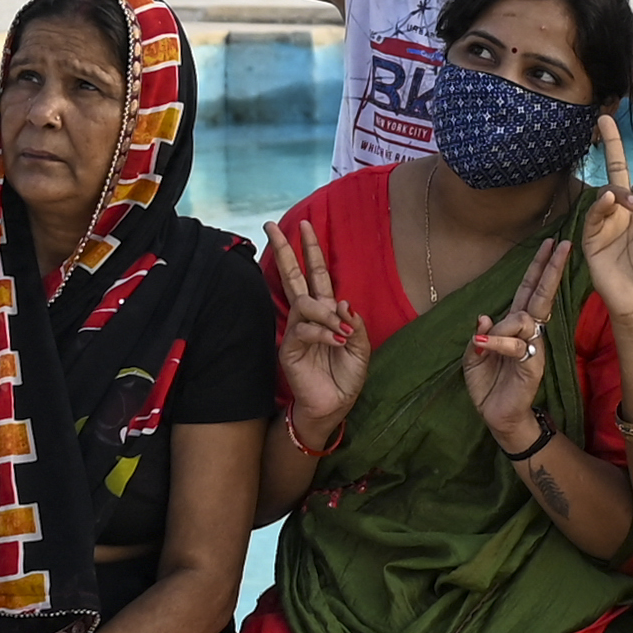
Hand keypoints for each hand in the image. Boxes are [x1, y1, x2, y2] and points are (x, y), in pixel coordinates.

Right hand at [265, 226, 368, 456]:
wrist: (334, 407)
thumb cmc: (346, 377)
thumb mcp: (360, 348)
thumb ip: (354, 324)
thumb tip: (342, 301)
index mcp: (326, 313)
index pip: (316, 275)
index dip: (312, 251)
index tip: (305, 224)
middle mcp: (308, 318)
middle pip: (292, 276)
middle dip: (285, 250)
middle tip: (271, 225)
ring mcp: (296, 332)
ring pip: (304, 304)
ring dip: (324, 313)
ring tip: (341, 331)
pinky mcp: (289, 349)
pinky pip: (303, 330)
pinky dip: (322, 332)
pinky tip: (335, 341)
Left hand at [462, 247, 568, 452]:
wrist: (497, 415)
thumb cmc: (488, 384)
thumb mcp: (472, 355)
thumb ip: (479, 334)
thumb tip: (485, 316)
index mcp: (514, 325)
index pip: (529, 289)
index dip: (538, 267)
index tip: (550, 243)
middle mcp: (528, 332)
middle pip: (541, 294)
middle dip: (551, 269)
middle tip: (562, 245)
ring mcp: (533, 347)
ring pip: (523, 318)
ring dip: (502, 326)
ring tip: (484, 344)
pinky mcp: (533, 364)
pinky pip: (516, 344)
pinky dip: (498, 343)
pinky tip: (484, 347)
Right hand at [579, 127, 632, 323]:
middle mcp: (627, 211)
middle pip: (619, 171)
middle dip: (612, 146)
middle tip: (605, 119)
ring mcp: (609, 222)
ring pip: (607, 190)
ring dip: (616, 188)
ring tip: (626, 199)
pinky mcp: (593, 238)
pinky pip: (595, 216)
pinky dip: (601, 205)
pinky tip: (609, 200)